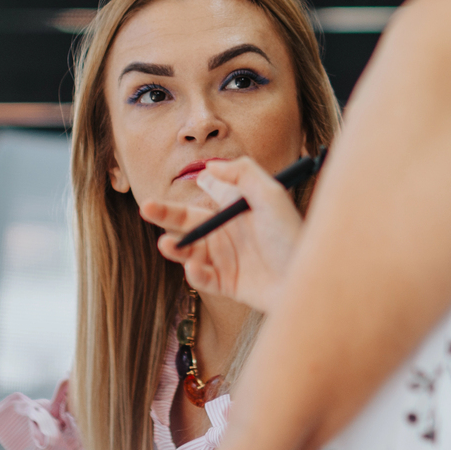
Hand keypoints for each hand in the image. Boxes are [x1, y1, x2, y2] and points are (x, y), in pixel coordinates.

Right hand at [141, 157, 303, 312]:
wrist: (304, 278)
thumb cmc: (291, 235)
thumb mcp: (271, 196)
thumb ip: (243, 174)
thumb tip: (210, 166)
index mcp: (238, 208)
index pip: (213, 192)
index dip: (200, 184)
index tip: (189, 176)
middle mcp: (228, 231)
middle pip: (189, 220)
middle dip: (166, 214)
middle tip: (146, 207)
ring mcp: (225, 258)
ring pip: (189, 250)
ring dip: (175, 247)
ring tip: (167, 245)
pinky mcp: (227, 283)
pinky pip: (202, 278)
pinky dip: (195, 273)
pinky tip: (194, 267)